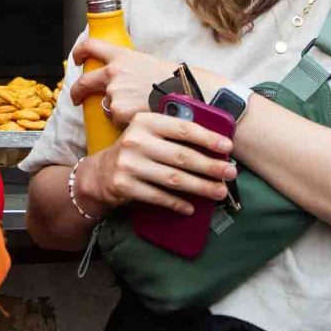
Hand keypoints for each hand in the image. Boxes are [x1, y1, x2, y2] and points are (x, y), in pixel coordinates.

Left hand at [69, 38, 173, 127]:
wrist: (187, 93)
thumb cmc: (174, 80)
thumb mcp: (148, 64)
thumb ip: (130, 70)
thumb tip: (122, 81)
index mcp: (121, 56)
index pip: (91, 46)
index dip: (79, 52)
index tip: (77, 58)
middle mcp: (114, 72)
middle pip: (84, 81)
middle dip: (77, 92)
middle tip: (77, 98)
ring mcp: (114, 92)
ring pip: (106, 105)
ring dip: (117, 110)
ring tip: (139, 109)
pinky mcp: (118, 111)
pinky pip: (116, 120)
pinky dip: (125, 121)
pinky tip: (141, 117)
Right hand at [76, 112, 234, 216]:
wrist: (100, 173)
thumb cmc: (135, 150)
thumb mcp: (149, 133)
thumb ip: (174, 132)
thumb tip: (214, 145)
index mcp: (146, 122)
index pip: (183, 128)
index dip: (208, 138)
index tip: (228, 147)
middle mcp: (136, 140)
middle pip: (181, 156)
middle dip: (210, 166)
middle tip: (231, 173)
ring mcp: (129, 164)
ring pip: (173, 178)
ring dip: (200, 187)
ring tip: (219, 192)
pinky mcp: (124, 186)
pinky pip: (158, 196)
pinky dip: (176, 203)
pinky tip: (191, 207)